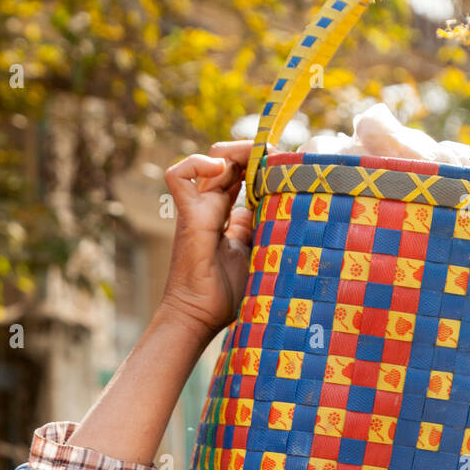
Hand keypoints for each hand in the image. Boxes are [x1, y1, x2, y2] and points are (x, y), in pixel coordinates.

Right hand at [159, 138, 278, 341]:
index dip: (263, 166)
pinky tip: (221, 169)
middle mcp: (211, 206)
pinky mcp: (187, 216)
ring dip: (236, 152)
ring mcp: (198, 208)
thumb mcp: (258, 255)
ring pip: (212, 160)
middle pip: (231, 161)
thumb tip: (291, 211)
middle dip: (255, 154)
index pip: (244, 175)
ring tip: (257, 162)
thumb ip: (268, 230)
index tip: (287, 170)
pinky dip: (196, 164)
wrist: (199, 316)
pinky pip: (178, 176)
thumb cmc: (227, 295)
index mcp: (228, 215)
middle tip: (279, 161)